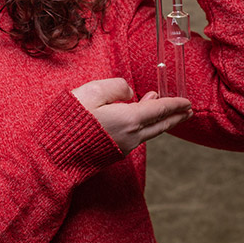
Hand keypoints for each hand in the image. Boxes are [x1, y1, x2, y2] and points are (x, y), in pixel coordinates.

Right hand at [72, 78, 191, 155]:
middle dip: (176, 117)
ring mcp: (123, 147)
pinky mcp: (113, 153)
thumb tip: (129, 92)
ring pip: (150, 133)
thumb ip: (116, 87)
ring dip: (162, 122)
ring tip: (168, 113)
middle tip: (188, 111)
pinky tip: (141, 120)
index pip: (160, 110)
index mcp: (129, 119)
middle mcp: (132, 136)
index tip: (187, 102)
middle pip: (161, 125)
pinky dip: (147, 127)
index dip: (175, 104)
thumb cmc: (69, 121)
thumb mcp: (92, 92)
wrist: (54, 155)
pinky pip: (138, 138)